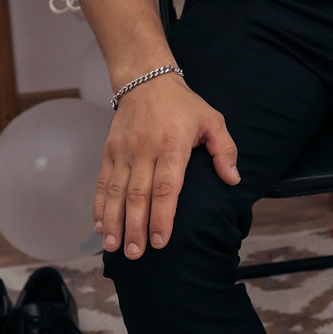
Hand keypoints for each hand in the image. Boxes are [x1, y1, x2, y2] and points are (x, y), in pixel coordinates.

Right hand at [93, 74, 238, 256]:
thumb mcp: (212, 120)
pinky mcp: (109, 151)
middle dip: (135, 228)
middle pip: (138, 196)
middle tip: (135, 255)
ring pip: (116, 192)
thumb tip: (234, 180)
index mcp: (172, 146)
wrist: (146, 79)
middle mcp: (145, 151)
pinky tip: (99, 227)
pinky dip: (99, 206)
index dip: (162, 216)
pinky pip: (102, 182)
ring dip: (114, 222)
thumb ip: (225, 150)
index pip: (166, 188)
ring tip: (114, 248)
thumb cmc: (183, 104)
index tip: (160, 241)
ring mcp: (123, 152)